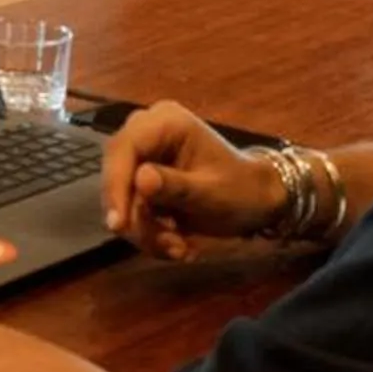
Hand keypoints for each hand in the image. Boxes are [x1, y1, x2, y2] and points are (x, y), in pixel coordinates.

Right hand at [101, 100, 285, 260]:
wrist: (256, 200)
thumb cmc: (242, 189)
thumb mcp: (214, 192)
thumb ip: (177, 186)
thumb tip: (141, 179)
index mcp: (166, 122)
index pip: (125, 147)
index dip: (116, 184)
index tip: (119, 224)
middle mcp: (146, 133)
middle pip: (116, 174)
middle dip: (136, 216)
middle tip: (166, 246)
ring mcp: (142, 156)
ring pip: (121, 198)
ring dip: (146, 231)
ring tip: (180, 249)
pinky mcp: (140, 180)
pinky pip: (130, 209)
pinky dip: (149, 233)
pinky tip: (176, 244)